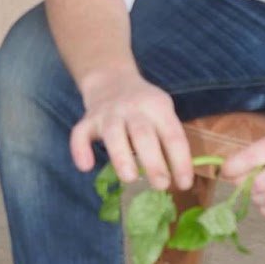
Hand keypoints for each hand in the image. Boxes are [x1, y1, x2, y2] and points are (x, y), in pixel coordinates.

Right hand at [70, 67, 192, 190]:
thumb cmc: (144, 107)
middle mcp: (133, 108)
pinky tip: (85, 166)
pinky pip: (80, 133)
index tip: (184, 184)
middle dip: (153, 161)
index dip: (180, 160)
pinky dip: (80, 149)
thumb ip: (168, 139)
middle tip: (161, 185)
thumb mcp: (162, 113)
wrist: (112, 78)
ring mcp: (108, 113)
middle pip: (143, 134)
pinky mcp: (88, 120)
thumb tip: (179, 178)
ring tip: (129, 179)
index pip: (173, 135)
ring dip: (121, 156)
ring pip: (114, 134)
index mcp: (157, 107)